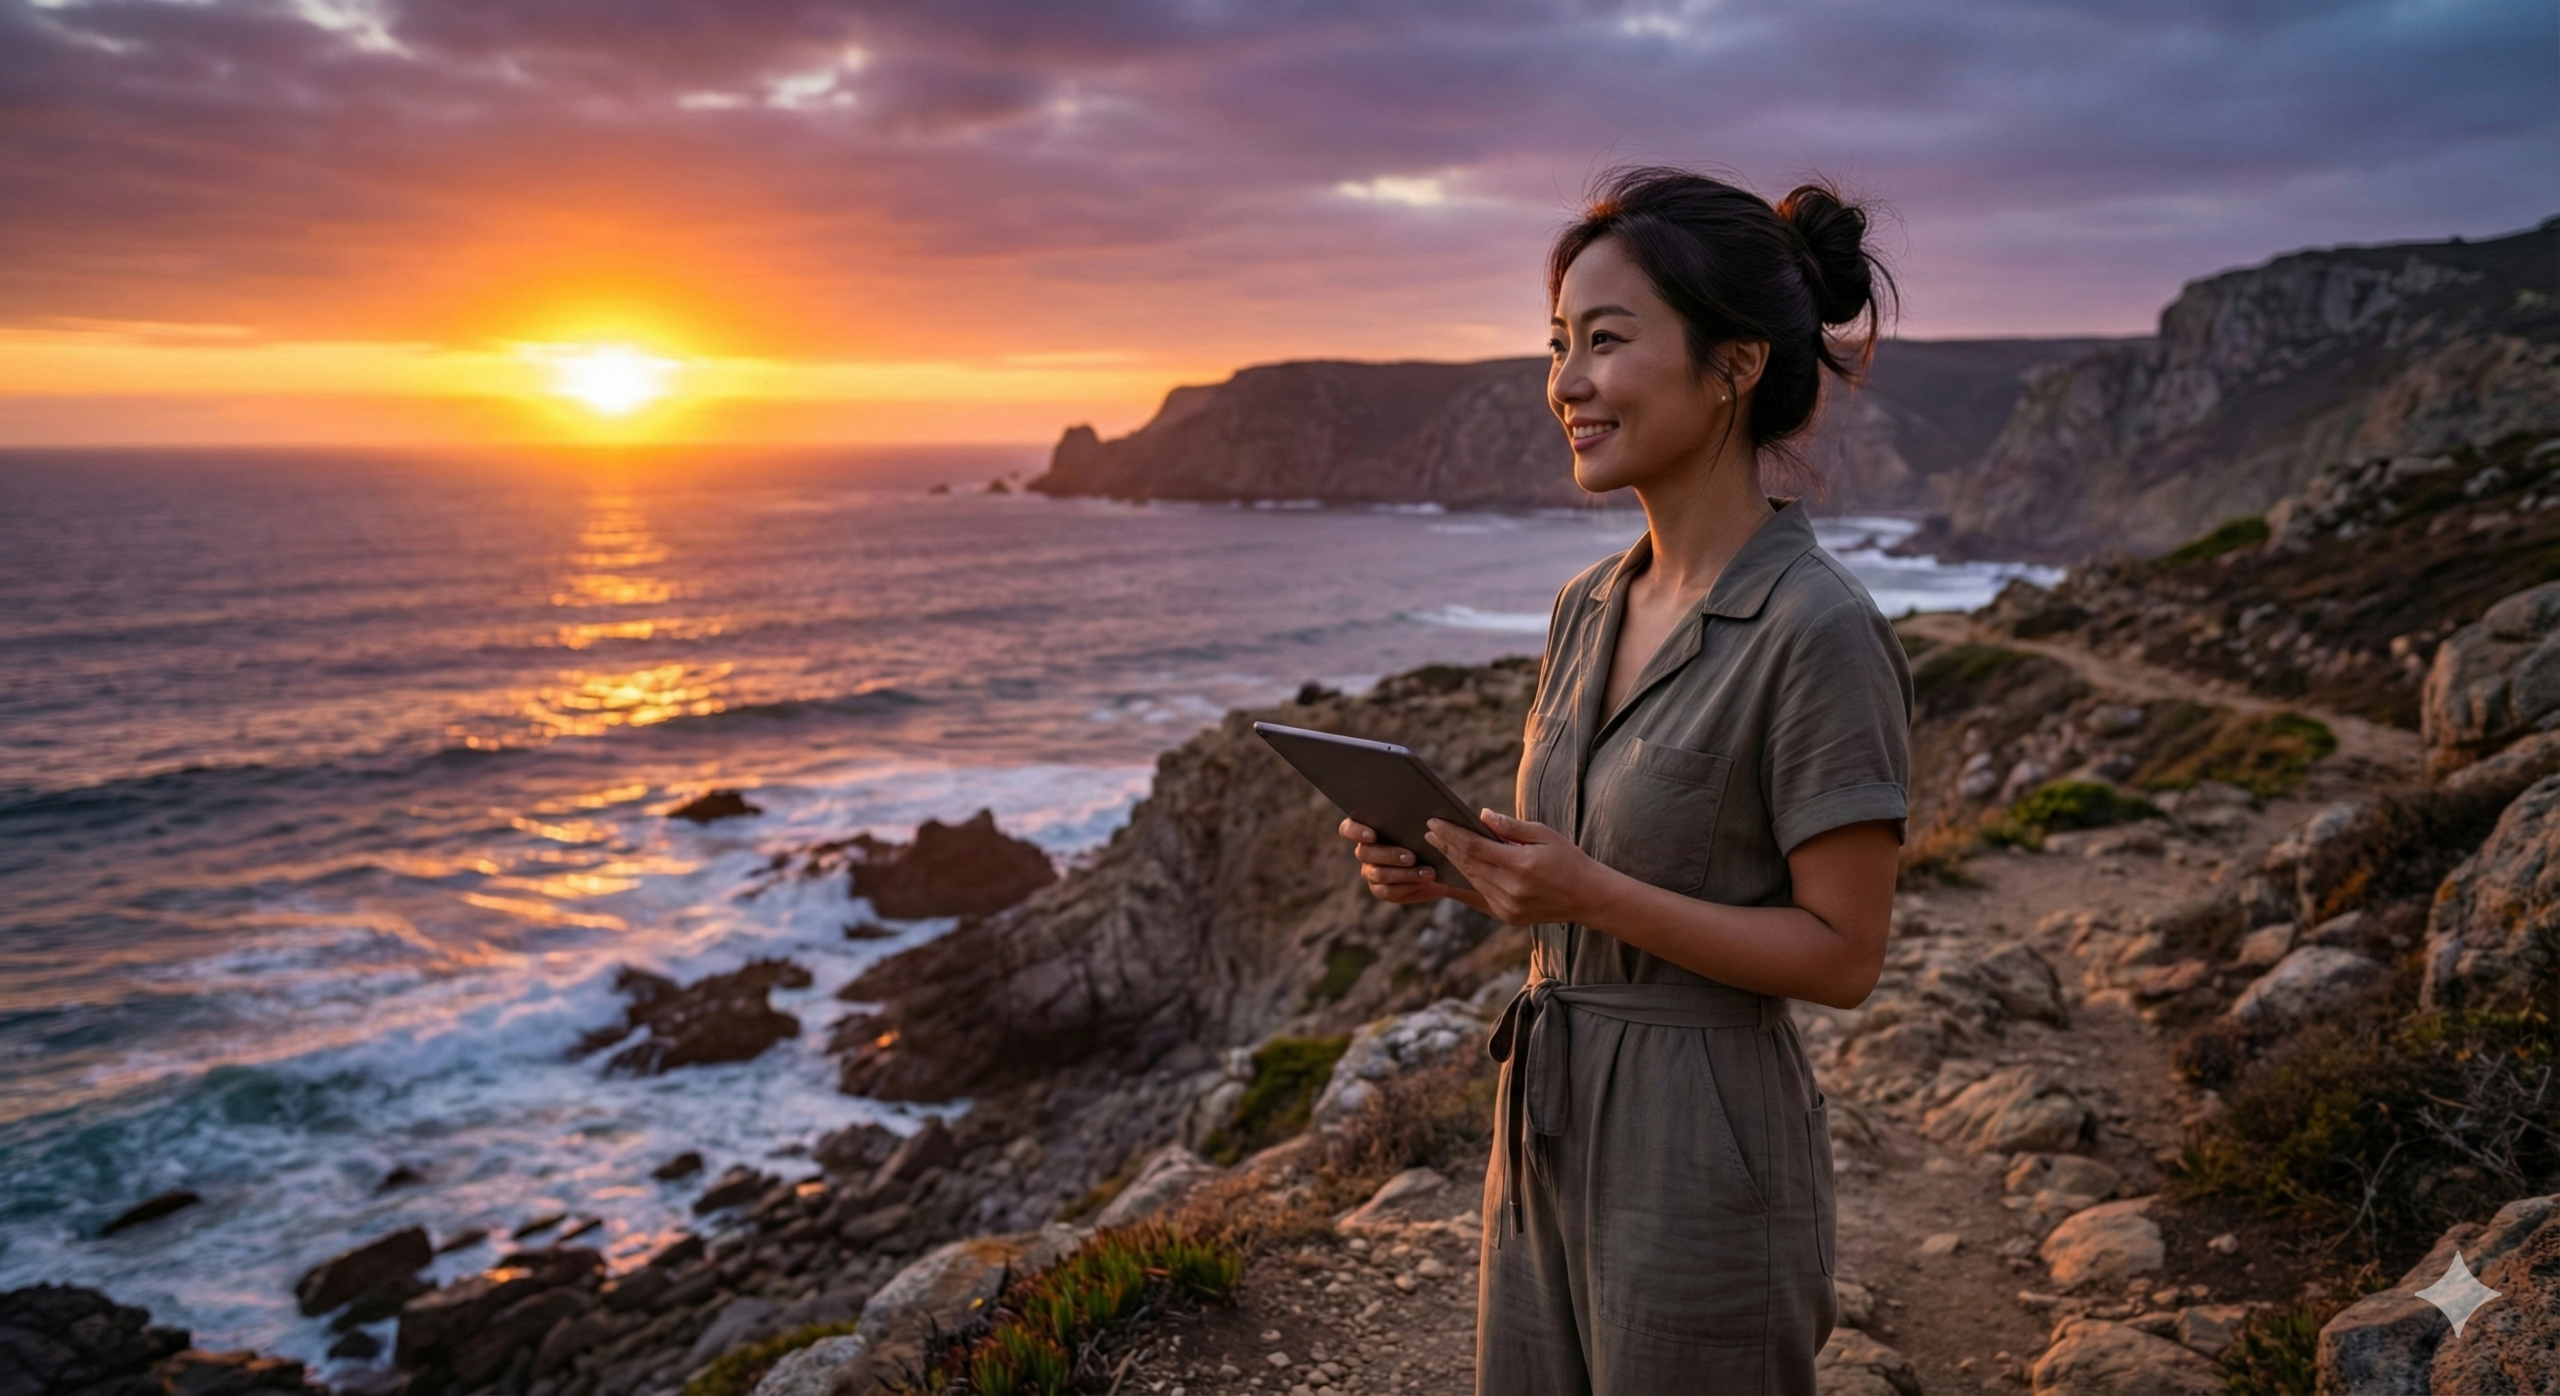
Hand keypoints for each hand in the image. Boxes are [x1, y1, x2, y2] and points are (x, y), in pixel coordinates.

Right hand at [1337, 817, 1490, 913]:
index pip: (1348, 828)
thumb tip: (1432, 806)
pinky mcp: (1381, 890)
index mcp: (1369, 829)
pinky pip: (1388, 890)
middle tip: (1411, 856)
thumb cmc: (1432, 836)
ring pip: (1378, 873)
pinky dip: (1408, 885)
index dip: (1355, 831)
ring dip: (1403, 873)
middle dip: (1389, 854)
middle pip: (1364, 852)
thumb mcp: (1428, 822)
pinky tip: (1424, 880)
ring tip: (1428, 872)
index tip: (1372, 834)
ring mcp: (1371, 871)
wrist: (1444, 864)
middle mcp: (1365, 850)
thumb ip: (1419, 813)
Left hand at [1424, 810, 1604, 925]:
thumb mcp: (1544, 834)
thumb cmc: (1568, 860)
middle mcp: (1510, 888)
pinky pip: (1479, 896)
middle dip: (1447, 846)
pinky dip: (1465, 882)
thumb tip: (1482, 815)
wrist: (1588, 897)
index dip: (1451, 834)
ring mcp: (1507, 905)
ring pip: (1471, 880)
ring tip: (1439, 846)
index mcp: (1520, 865)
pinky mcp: (1507, 916)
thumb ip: (1511, 827)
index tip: (1434, 822)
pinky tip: (1452, 872)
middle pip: (1468, 863)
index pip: (1475, 846)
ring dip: (1453, 862)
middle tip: (1429, 831)